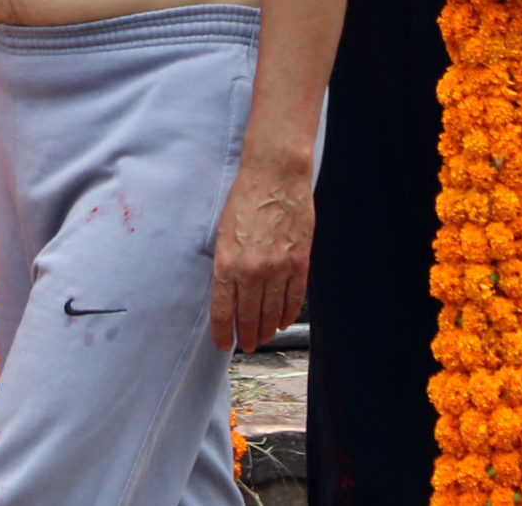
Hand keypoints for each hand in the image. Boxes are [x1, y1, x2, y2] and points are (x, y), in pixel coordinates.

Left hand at [209, 154, 312, 351]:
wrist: (275, 177)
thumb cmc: (244, 200)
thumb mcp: (222, 233)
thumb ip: (226, 265)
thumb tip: (228, 293)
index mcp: (227, 263)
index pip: (222, 310)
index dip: (222, 332)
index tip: (223, 343)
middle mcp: (252, 271)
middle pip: (249, 317)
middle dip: (246, 336)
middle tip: (246, 344)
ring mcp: (278, 269)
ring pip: (272, 313)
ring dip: (266, 330)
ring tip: (262, 338)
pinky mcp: (299, 263)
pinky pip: (294, 299)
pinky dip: (287, 314)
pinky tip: (282, 322)